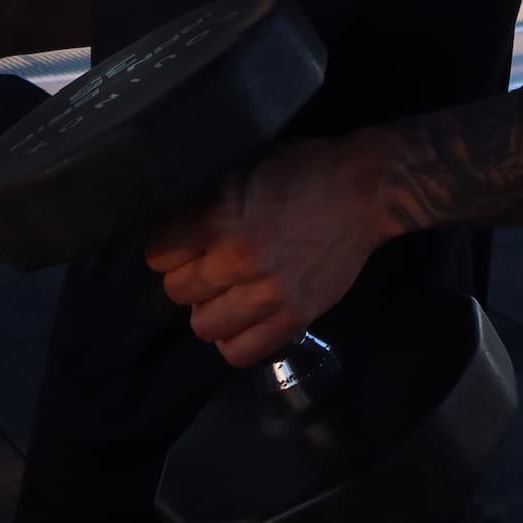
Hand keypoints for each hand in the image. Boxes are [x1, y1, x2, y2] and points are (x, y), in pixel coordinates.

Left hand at [144, 133, 389, 369]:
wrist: (362, 191)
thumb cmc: (301, 170)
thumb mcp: (240, 173)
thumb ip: (206, 207)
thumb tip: (178, 236)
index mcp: (219, 219)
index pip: (159, 255)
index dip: (166, 249)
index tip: (179, 246)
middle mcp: (236, 262)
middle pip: (178, 291)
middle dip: (186, 277)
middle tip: (206, 268)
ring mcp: (267, 295)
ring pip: (204, 326)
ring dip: (208, 310)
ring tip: (224, 297)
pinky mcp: (294, 318)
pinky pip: (241, 352)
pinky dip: (234, 339)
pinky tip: (242, 321)